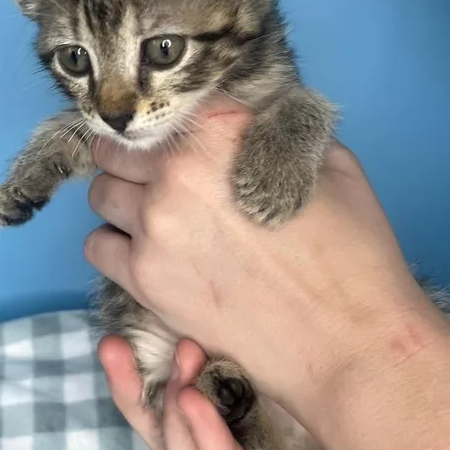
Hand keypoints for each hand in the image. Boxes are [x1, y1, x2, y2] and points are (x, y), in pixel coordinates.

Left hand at [85, 96, 446, 434]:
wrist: (349, 341)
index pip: (168, 108)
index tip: (178, 143)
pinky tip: (148, 255)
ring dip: (123, 201)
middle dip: (135, 160)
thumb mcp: (331, 165)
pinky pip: (97, 247)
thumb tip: (247, 124)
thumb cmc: (353, 251)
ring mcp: (155, 225)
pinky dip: (116, 246)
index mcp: (223, 131)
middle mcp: (177, 170)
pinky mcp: (144, 279)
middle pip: (119, 149)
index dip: (175, 125)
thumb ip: (275, 132)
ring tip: (156, 220)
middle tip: (160, 181)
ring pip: (101, 194)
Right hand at [99, 335, 392, 449]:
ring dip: (178, 420)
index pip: (175, 416)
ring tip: (179, 367)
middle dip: (137, 400)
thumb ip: (270, 336)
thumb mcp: (313, 367)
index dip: (136, 385)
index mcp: (245, 441)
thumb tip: (241, 272)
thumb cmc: (379, 414)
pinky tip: (196, 407)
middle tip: (117, 350)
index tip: (112, 342)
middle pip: (171, 447)